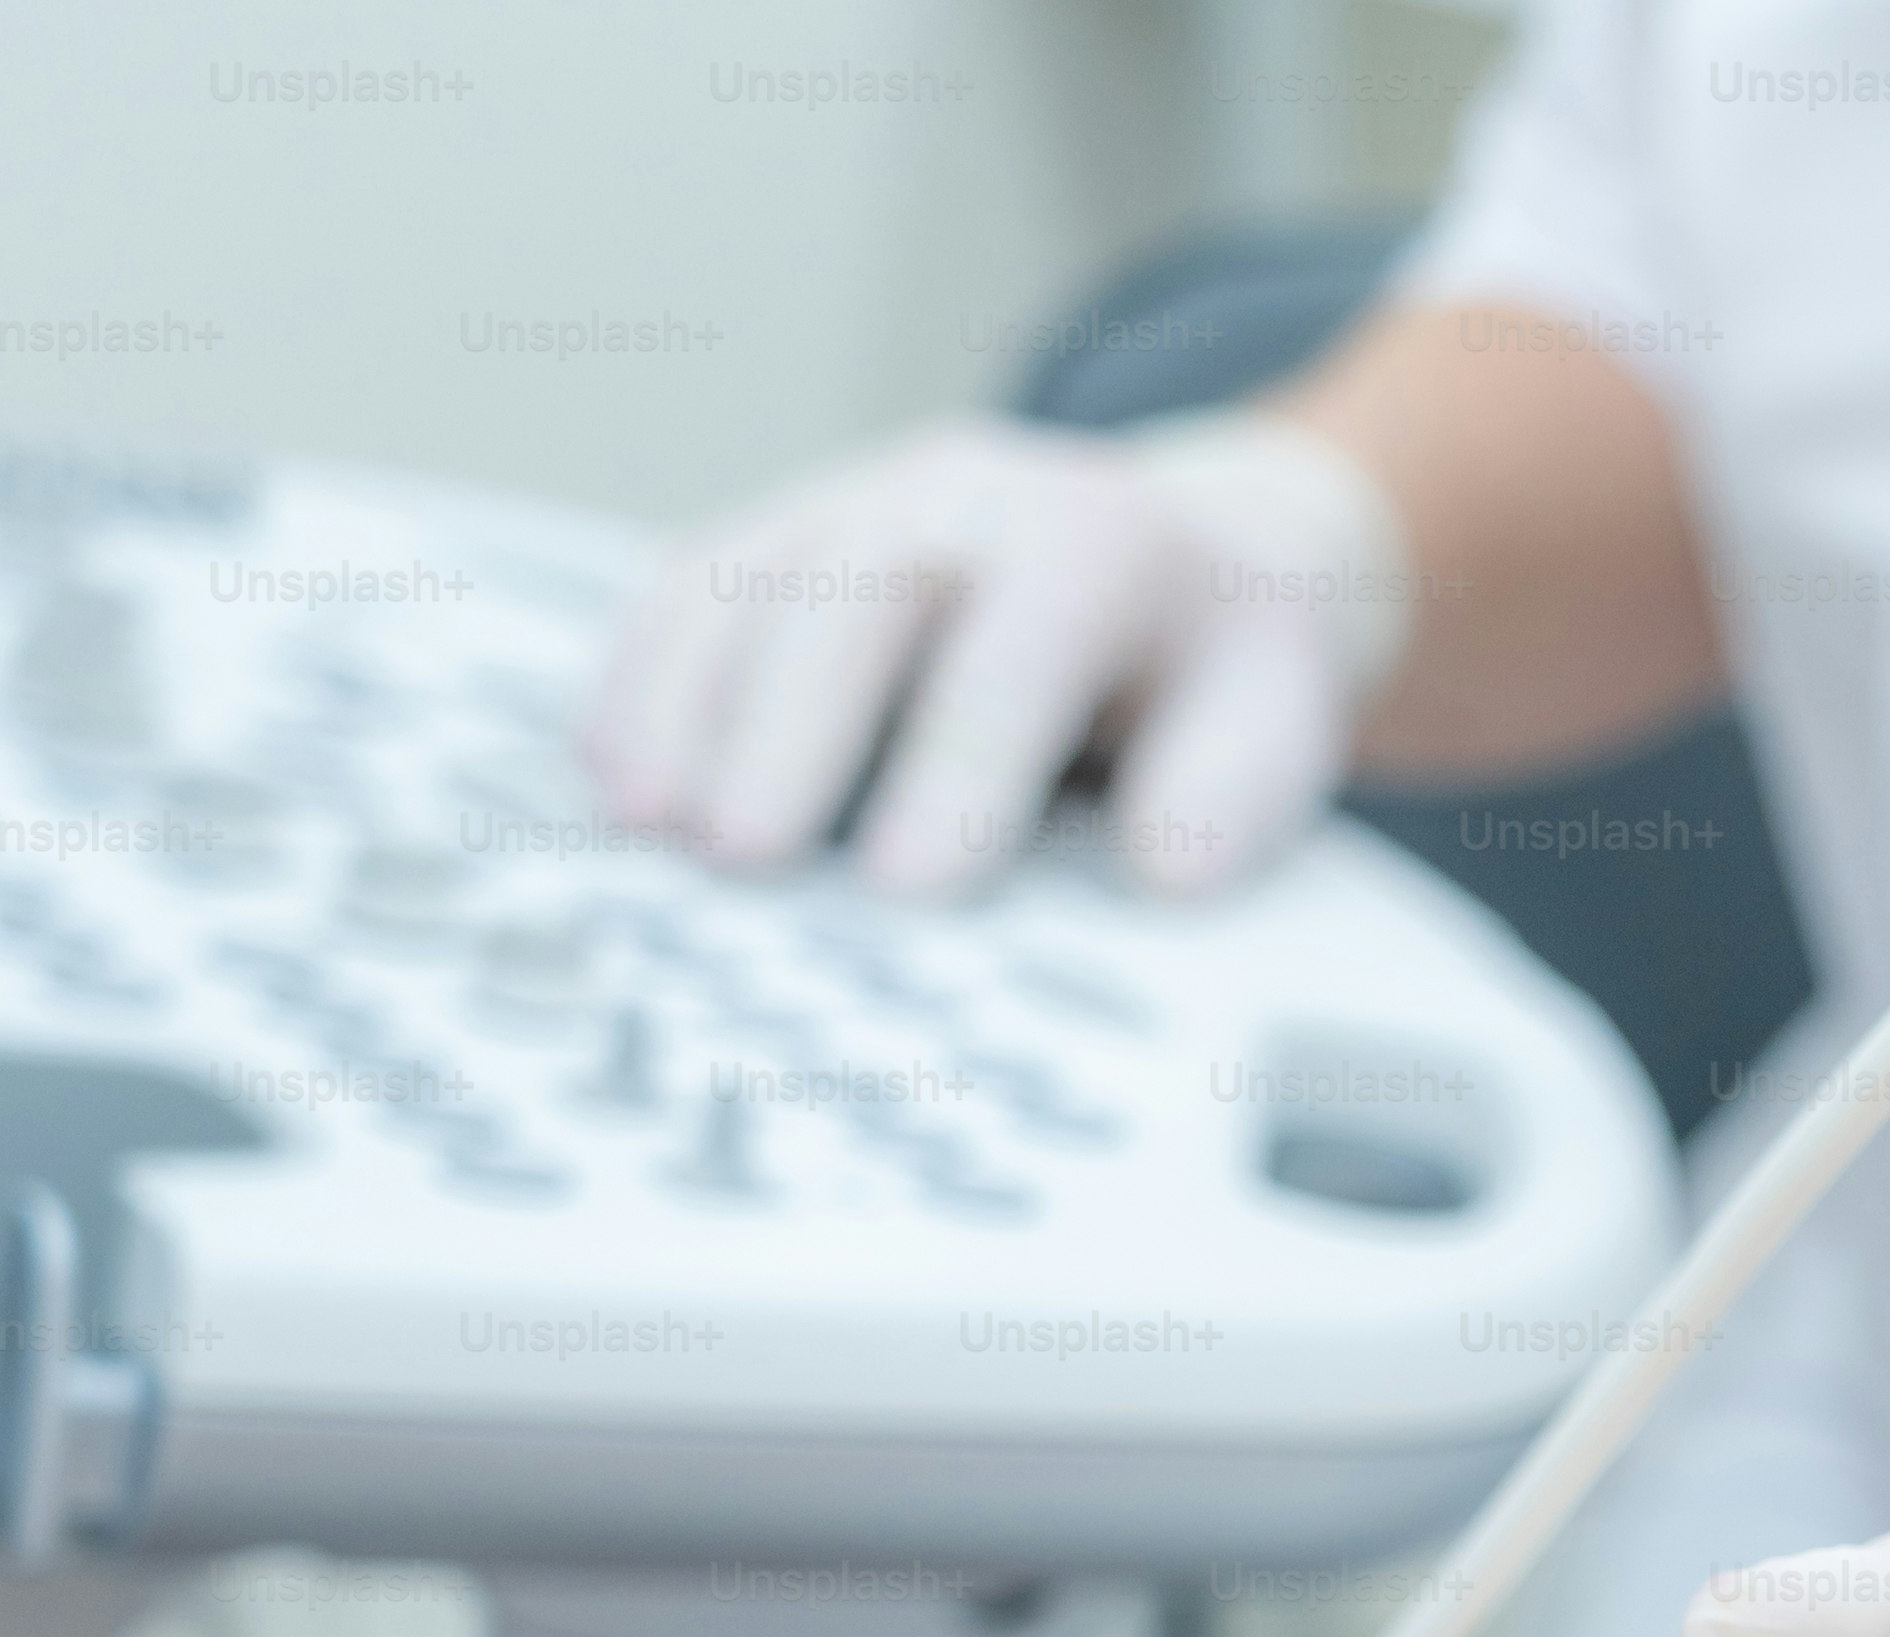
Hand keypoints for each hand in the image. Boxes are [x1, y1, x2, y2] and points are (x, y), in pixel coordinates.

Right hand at [584, 413, 1410, 899]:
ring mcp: (860, 499)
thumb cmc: (1222, 668)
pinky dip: (643, 675)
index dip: (961, 766)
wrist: (1198, 556)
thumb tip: (1166, 871)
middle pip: (855, 594)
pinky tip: (614, 774)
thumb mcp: (1276, 722)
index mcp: (1097, 540)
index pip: (1017, 649)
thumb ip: (1232, 794)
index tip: (913, 889)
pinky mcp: (785, 530)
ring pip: (747, 578)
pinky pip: (689, 583)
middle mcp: (966, 495)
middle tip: (742, 860)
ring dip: (687, 703)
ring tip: (649, 828)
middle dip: (792, 728)